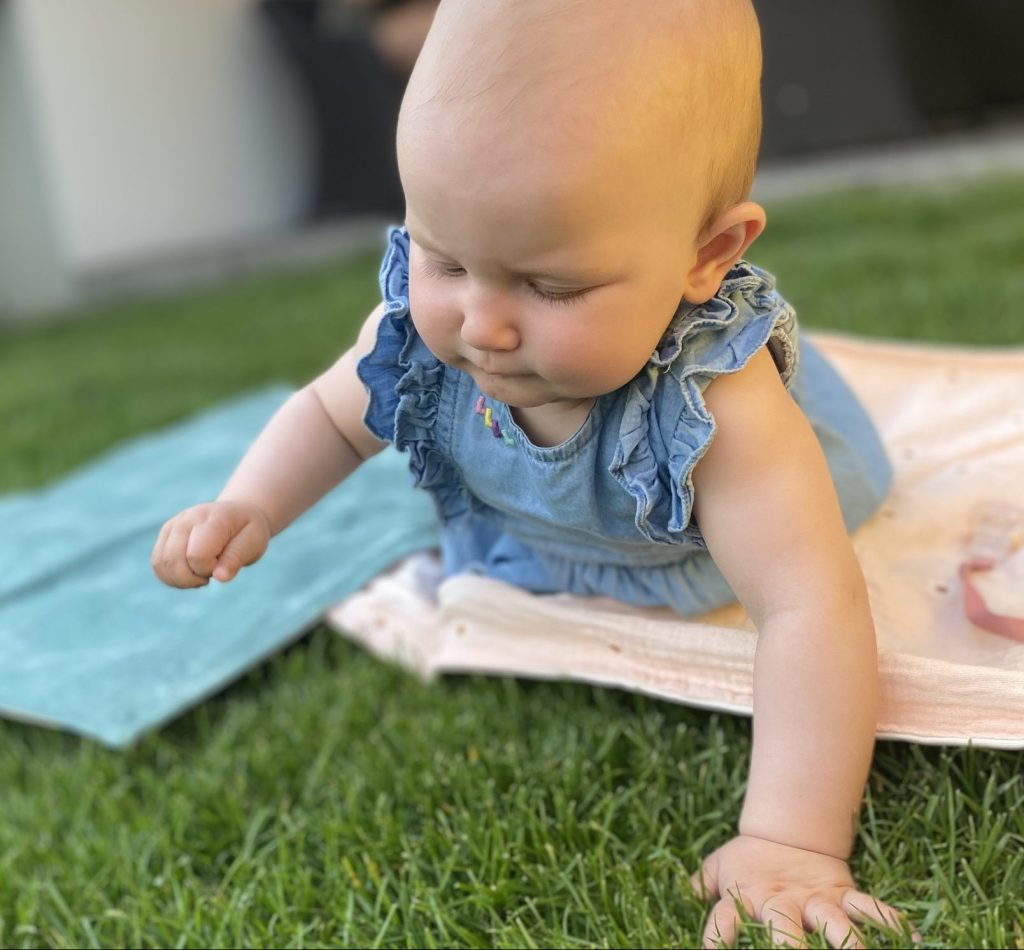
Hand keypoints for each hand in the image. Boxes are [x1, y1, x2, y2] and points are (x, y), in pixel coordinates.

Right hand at [151, 501, 270, 587]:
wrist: (238, 514)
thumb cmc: (248, 531)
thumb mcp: (253, 543)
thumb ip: (236, 559)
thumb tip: (220, 577)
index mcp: (212, 519)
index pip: (197, 556)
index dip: (209, 569)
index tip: (223, 563)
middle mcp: (187, 519)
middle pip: (173, 560)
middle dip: (192, 579)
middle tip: (211, 574)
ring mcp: (173, 525)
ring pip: (161, 564)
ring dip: (180, 580)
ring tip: (201, 574)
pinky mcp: (165, 534)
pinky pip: (157, 564)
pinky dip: (171, 577)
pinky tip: (190, 574)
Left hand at [688, 834, 919, 947]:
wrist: (786, 830)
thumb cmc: (746, 861)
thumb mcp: (718, 869)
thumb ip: (699, 886)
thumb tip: (679, 893)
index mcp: (746, 897)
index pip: (725, 921)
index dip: (717, 938)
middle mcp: (781, 901)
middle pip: (784, 927)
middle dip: (788, 949)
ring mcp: (815, 897)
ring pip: (835, 923)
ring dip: (848, 943)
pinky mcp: (842, 890)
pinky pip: (871, 907)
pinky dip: (891, 921)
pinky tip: (915, 940)